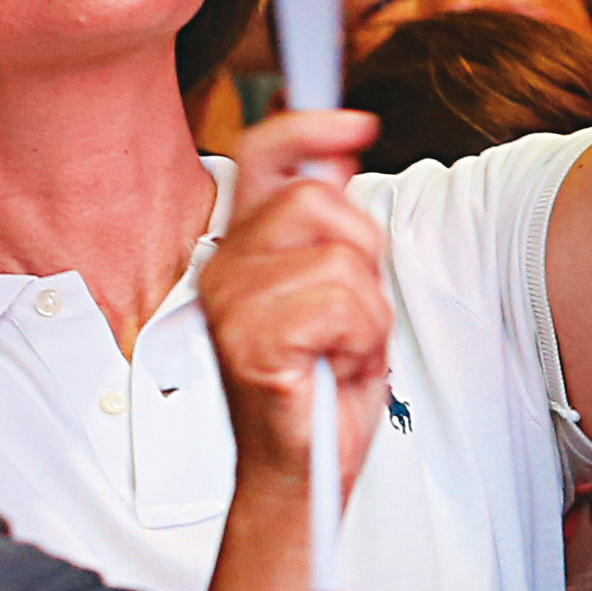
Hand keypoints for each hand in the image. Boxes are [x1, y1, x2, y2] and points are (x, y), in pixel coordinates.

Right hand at [207, 108, 389, 506]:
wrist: (301, 467)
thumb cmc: (317, 384)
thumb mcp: (339, 289)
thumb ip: (333, 226)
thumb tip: (338, 155)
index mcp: (241, 248)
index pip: (263, 156)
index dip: (309, 127)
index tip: (356, 123)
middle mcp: (225, 268)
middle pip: (318, 201)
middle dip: (362, 256)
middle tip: (350, 314)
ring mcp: (232, 305)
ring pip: (341, 260)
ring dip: (366, 312)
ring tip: (340, 349)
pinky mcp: (251, 341)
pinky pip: (342, 304)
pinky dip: (359, 339)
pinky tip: (333, 366)